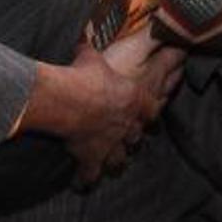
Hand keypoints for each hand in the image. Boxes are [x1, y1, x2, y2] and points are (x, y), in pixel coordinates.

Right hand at [19, 39, 183, 184]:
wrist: (68, 101)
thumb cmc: (83, 75)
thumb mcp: (90, 56)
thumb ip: (91, 50)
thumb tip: (84, 37)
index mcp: (134, 99)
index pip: (152, 109)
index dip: (152, 111)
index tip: (152, 114)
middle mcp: (127, 125)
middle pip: (137, 137)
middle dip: (133, 137)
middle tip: (129, 137)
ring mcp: (112, 145)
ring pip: (120, 160)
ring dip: (117, 160)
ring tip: (113, 163)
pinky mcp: (93, 158)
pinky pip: (91, 174)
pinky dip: (85, 179)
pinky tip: (81, 184)